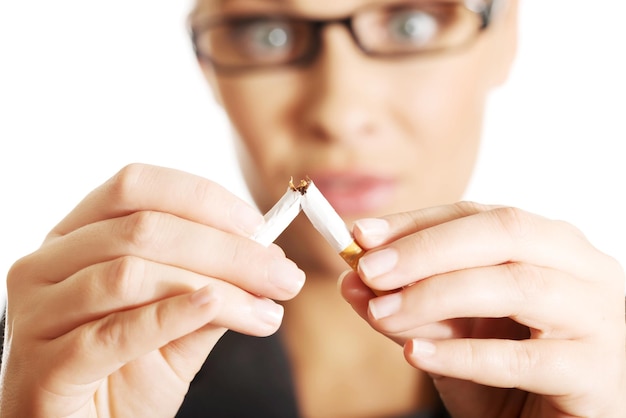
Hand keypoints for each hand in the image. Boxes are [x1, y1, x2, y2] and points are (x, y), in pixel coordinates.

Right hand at [0, 164, 304, 417]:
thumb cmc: (126, 375)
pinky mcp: (43, 366)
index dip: (201, 198)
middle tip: (284, 277)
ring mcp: (37, 313)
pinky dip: (171, 316)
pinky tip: (214, 309)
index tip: (256, 225)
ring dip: (216, 289)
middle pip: (143, 229)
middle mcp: (46, 264)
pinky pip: (115, 331)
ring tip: (266, 311)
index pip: (135, 187)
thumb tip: (268, 257)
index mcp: (75, 237)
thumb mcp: (178, 325)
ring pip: (132, 274)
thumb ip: (210, 287)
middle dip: (228, 251)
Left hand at [340, 202, 625, 417]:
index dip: (417, 222)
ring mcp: (598, 320)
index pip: (478, 215)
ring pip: (518, 286)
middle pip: (504, 233)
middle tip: (368, 269)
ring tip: (382, 312)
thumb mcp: (454, 334)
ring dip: (437, 295)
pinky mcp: (596, 376)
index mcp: (550, 247)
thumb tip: (351, 278)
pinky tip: (417, 353)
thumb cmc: (512, 376)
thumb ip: (409, 304)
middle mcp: (583, 270)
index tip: (360, 235)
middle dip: (426, 249)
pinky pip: (525, 359)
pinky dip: (464, 354)